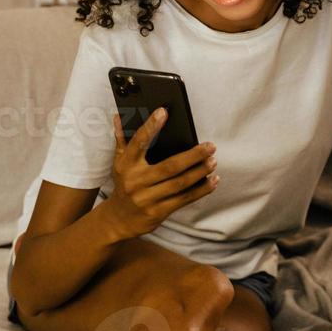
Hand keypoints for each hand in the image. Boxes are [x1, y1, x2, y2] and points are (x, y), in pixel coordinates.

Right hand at [101, 108, 217, 239]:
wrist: (118, 219)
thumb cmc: (124, 184)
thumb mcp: (119, 163)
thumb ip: (122, 139)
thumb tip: (119, 116)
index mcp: (126, 165)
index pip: (139, 142)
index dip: (151, 127)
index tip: (164, 112)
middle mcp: (136, 181)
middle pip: (169, 166)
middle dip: (193, 156)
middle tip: (210, 146)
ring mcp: (147, 198)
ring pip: (179, 183)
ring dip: (200, 172)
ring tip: (213, 161)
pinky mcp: (158, 212)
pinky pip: (183, 199)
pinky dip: (200, 190)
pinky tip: (212, 181)